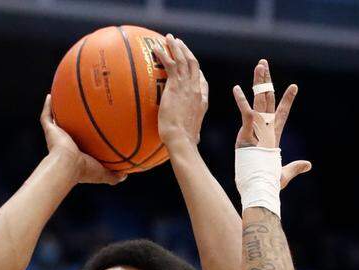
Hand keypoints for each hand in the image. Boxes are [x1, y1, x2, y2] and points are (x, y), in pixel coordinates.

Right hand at [40, 95, 126, 185]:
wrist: (67, 166)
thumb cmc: (85, 170)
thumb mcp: (103, 174)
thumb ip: (114, 175)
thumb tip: (125, 175)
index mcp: (77, 154)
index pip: (82, 143)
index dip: (86, 136)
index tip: (93, 127)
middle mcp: (66, 144)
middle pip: (69, 129)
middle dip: (73, 121)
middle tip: (80, 110)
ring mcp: (57, 137)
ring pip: (56, 121)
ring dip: (58, 111)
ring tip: (63, 98)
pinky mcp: (50, 131)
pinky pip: (46, 116)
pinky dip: (47, 106)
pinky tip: (50, 96)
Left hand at [157, 34, 207, 152]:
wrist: (181, 139)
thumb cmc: (184, 141)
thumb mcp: (192, 134)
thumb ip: (194, 133)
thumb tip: (195, 141)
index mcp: (202, 100)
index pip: (201, 80)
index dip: (196, 71)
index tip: (190, 65)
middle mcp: (197, 89)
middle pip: (194, 64)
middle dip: (187, 51)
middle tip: (179, 43)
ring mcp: (188, 85)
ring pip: (184, 59)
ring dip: (176, 46)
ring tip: (169, 38)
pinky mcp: (176, 85)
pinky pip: (170, 63)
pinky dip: (164, 54)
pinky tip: (156, 48)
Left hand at [232, 59, 311, 189]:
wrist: (261, 186)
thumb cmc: (269, 182)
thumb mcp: (284, 173)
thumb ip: (294, 167)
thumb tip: (308, 165)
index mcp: (274, 136)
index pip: (282, 114)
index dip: (287, 100)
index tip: (293, 87)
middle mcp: (268, 128)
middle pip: (269, 99)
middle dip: (267, 82)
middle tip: (264, 65)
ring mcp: (259, 128)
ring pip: (260, 100)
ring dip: (259, 82)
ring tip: (259, 66)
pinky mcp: (249, 132)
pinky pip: (245, 112)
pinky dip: (241, 100)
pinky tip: (236, 88)